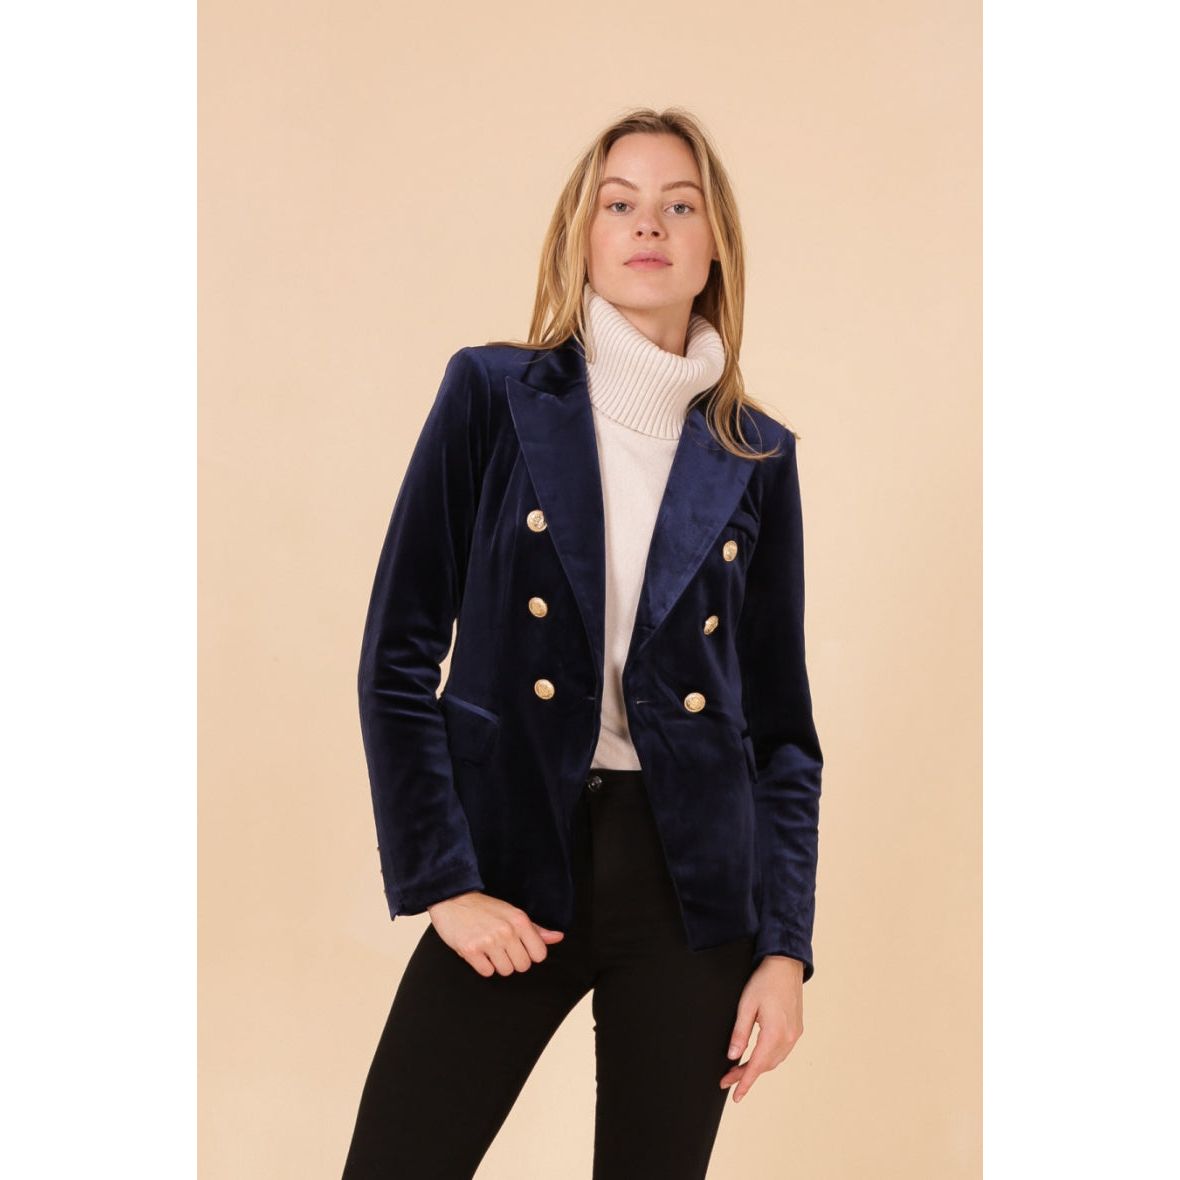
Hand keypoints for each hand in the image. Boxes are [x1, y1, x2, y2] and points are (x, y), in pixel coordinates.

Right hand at [427, 891, 565, 976]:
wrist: (453, 900)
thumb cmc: (484, 908)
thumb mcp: (512, 913)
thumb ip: (535, 928)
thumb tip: (558, 937)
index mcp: (519, 921)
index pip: (539, 955)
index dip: (529, 954)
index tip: (519, 947)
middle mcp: (506, 931)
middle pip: (523, 966)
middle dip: (513, 961)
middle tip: (501, 948)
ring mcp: (488, 941)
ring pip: (505, 971)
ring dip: (497, 964)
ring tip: (489, 949)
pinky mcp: (470, 950)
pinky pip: (486, 972)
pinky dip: (482, 965)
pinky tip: (478, 952)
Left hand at [719, 955, 804, 1101]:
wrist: (785, 964)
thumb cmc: (765, 981)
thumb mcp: (746, 1005)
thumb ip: (740, 1033)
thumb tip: (733, 1055)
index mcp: (775, 1033)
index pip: (757, 1066)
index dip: (744, 1082)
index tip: (735, 1095)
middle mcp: (788, 1038)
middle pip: (765, 1066)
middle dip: (746, 1075)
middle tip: (727, 1079)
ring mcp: (795, 1034)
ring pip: (774, 1061)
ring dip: (757, 1067)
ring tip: (738, 1070)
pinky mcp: (796, 1029)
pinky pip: (781, 1052)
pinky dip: (767, 1058)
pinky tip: (757, 1057)